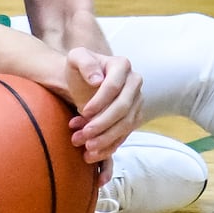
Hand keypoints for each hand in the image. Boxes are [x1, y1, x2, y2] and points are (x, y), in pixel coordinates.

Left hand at [63, 47, 142, 166]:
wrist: (84, 83)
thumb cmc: (79, 69)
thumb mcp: (76, 57)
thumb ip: (84, 62)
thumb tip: (97, 79)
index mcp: (122, 65)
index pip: (113, 86)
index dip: (99, 101)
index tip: (83, 112)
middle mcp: (134, 82)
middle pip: (122, 108)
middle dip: (102, 124)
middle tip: (83, 135)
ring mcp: (137, 101)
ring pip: (126, 125)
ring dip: (105, 139)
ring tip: (86, 147)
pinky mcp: (134, 118)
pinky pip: (124, 136)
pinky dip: (109, 147)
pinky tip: (92, 154)